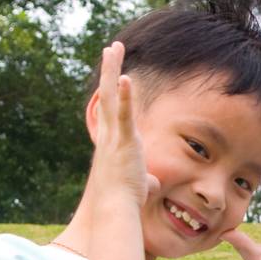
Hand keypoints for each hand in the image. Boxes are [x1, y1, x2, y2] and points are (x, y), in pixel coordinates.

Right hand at [85, 41, 158, 206]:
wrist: (115, 211)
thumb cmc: (125, 203)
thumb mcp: (139, 187)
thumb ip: (146, 181)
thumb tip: (154, 184)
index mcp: (112, 143)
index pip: (111, 111)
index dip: (112, 91)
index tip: (114, 74)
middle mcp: (109, 135)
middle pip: (106, 95)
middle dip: (109, 69)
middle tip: (110, 48)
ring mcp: (114, 137)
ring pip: (110, 96)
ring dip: (112, 70)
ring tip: (113, 47)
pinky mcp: (123, 142)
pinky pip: (123, 114)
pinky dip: (124, 95)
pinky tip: (125, 76)